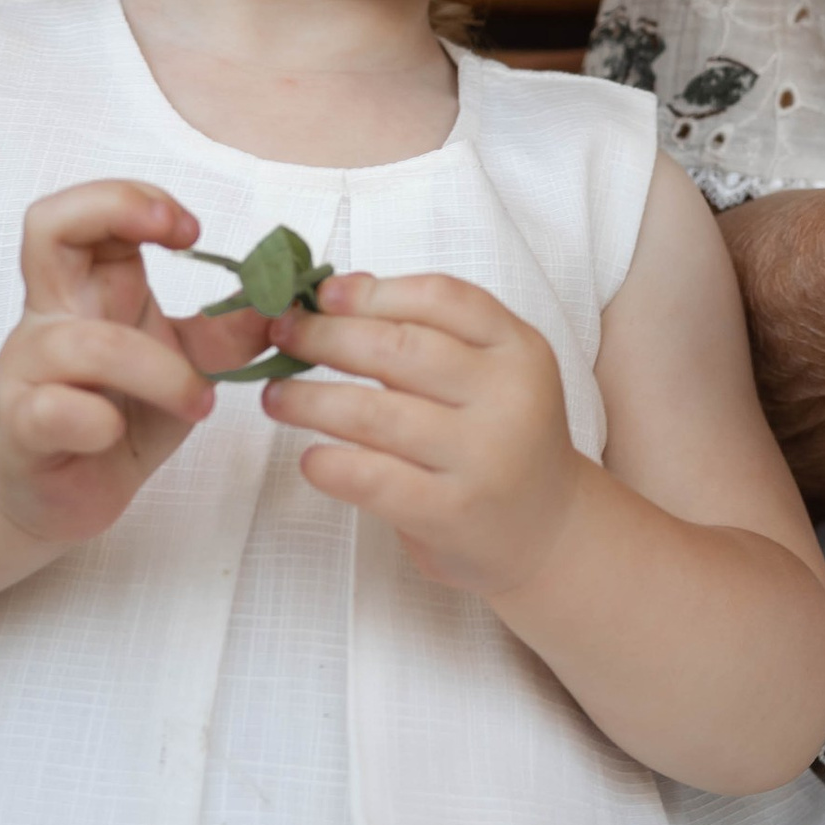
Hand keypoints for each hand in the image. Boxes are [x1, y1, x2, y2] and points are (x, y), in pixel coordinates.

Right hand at [0, 180, 226, 542]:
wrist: (65, 494)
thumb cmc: (121, 414)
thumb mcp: (189, 365)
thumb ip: (232, 331)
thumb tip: (289, 297)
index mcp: (90, 290)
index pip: (87, 212)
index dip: (135, 200)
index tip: (193, 231)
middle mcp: (51, 316)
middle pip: (47, 227)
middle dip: (115, 210)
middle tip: (183, 238)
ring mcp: (27, 370)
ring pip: (81, 342)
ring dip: (158, 370)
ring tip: (199, 402)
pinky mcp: (22, 428)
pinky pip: (53, 410)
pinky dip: (97, 421)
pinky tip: (116, 433)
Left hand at [261, 269, 586, 597]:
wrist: (548, 532)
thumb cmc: (501, 441)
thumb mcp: (492, 375)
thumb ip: (433, 335)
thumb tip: (340, 293)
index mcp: (518, 349)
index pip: (441, 299)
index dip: (373, 292)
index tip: (324, 295)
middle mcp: (507, 397)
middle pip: (399, 348)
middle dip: (326, 337)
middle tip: (284, 336)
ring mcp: (482, 457)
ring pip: (374, 413)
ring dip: (310, 400)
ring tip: (276, 397)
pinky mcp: (452, 512)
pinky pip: (372, 479)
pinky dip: (329, 465)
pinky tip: (311, 460)